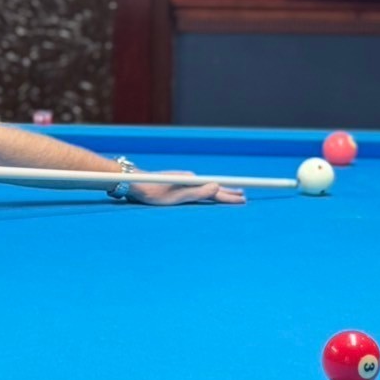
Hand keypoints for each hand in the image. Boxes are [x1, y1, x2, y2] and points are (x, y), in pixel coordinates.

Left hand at [127, 170, 245, 205]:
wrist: (134, 182)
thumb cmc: (152, 192)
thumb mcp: (175, 196)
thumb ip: (196, 193)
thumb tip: (217, 186)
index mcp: (192, 183)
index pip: (216, 190)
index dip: (231, 195)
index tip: (244, 198)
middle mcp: (190, 180)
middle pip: (214, 188)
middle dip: (229, 192)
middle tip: (244, 197)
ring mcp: (185, 181)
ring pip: (207, 187)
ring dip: (221, 190)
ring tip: (232, 193)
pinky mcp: (178, 183)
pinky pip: (199, 188)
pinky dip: (210, 191)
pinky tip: (210, 191)